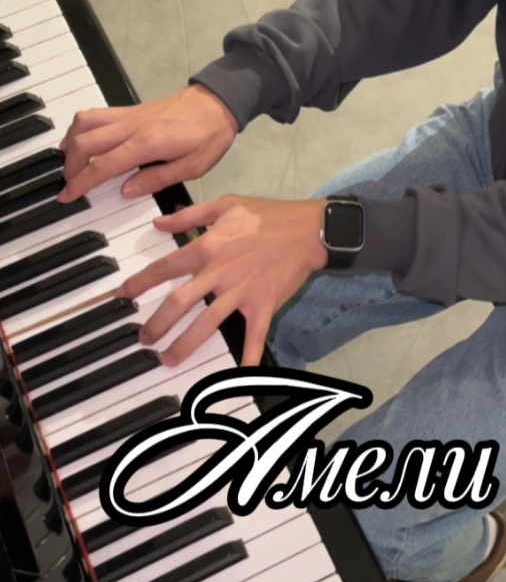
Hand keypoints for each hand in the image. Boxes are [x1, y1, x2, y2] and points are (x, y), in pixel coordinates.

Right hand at [58, 84, 238, 201]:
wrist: (219, 102)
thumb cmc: (209, 137)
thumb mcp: (191, 168)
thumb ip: (156, 179)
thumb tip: (125, 191)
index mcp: (147, 143)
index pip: (103, 165)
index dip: (81, 183)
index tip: (68, 196)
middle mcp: (132, 126)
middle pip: (84, 141)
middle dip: (70, 166)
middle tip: (70, 185)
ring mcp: (129, 114)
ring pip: (85, 122)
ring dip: (71, 142)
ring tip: (69, 163)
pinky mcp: (131, 109)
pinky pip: (97, 115)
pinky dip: (81, 128)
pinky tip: (81, 141)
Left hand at [116, 195, 327, 366]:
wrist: (308, 229)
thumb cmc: (267, 216)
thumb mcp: (225, 205)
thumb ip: (188, 216)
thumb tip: (158, 223)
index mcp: (207, 247)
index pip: (165, 268)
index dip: (140, 283)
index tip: (122, 295)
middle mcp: (220, 273)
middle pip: (180, 303)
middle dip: (157, 324)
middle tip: (144, 339)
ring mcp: (242, 292)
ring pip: (207, 323)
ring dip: (186, 345)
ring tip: (169, 360)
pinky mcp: (264, 306)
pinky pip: (254, 337)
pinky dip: (247, 358)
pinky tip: (238, 376)